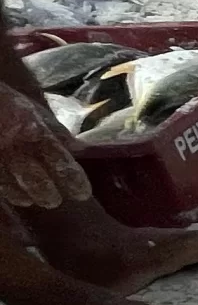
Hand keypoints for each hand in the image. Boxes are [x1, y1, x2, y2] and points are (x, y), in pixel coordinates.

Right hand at [0, 88, 91, 209]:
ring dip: (20, 194)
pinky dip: (4, 188)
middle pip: (33, 177)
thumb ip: (56, 130)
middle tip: (53, 202)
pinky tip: (10, 195)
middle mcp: (14, 143)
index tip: (82, 193)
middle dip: (45, 192)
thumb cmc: (7, 103)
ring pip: (8, 182)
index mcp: (34, 130)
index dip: (72, 179)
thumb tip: (80, 148)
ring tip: (29, 201)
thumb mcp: (35, 111)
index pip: (59, 159)